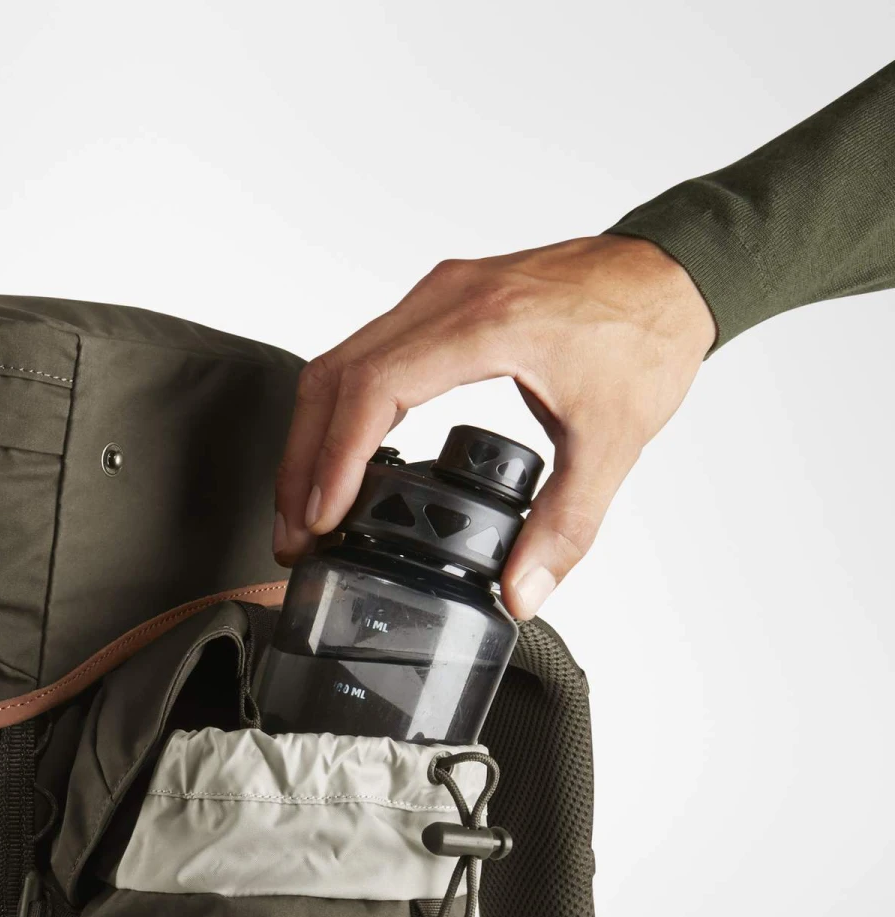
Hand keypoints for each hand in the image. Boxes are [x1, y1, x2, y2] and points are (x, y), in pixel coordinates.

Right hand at [273, 235, 716, 617]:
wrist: (673, 273)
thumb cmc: (647, 335)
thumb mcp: (614, 442)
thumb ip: (566, 525)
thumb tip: (521, 592)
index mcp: (485, 325)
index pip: (373, 390)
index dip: (335, 460)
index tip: (322, 518)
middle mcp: (448, 299)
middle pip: (333, 377)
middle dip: (301, 462)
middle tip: (295, 533)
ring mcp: (437, 295)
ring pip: (337, 362)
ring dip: (310, 437)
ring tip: (305, 508)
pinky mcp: (437, 303)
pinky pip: (361, 353)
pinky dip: (337, 410)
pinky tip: (340, 458)